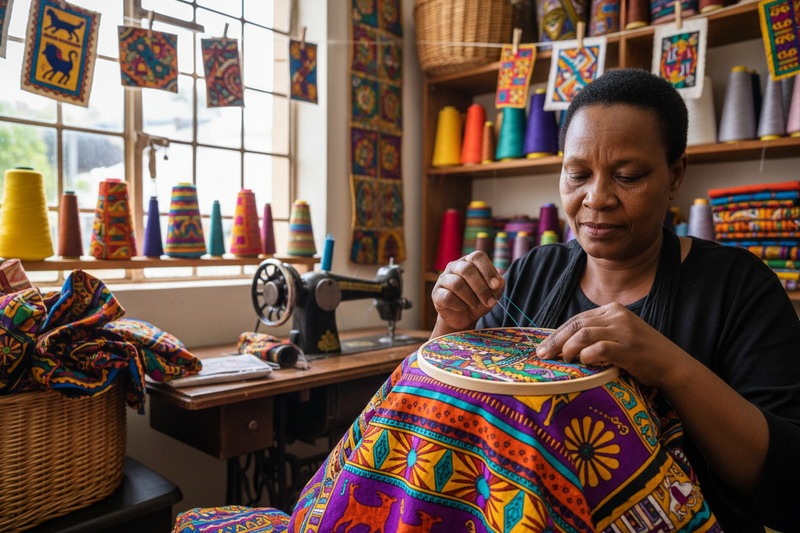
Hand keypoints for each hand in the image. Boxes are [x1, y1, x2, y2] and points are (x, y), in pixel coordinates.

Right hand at [431, 251, 504, 331]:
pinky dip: (459, 305)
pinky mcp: (436, 293)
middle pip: (467, 270)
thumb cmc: (478, 300)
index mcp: (469, 262)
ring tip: (477, 306)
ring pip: (457, 284)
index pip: (477, 257)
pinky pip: (448, 297)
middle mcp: (454, 266)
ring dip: (471, 298)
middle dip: (481, 288)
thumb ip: (497, 285)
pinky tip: (463, 307)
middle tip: (490, 301)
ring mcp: (443, 279)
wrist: (463, 317)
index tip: (495, 285)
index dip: (488, 270)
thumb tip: (497, 282)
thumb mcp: (492, 293)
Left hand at [535, 302, 688, 388]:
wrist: (673, 365)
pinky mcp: (630, 349)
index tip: (542, 348)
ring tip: (563, 361)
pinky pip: (600, 349)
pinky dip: (587, 356)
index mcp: (612, 310)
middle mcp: (617, 316)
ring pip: (584, 334)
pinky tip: (583, 363)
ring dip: (568, 349)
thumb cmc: (641, 354)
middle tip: (543, 356)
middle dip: (556, 341)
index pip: (577, 319)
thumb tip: (561, 345)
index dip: (557, 334)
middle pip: (577, 325)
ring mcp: (625, 331)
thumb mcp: (618, 336)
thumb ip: (596, 335)